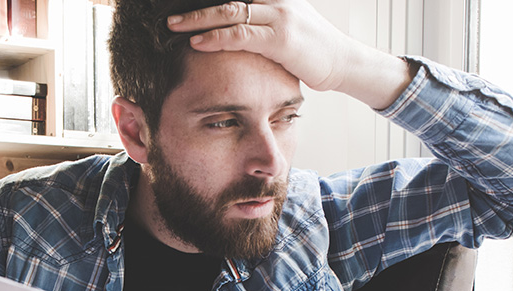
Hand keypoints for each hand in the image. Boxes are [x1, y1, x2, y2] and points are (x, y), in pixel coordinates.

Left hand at [167, 0, 413, 108]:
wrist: (343, 62)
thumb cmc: (311, 48)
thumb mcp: (284, 24)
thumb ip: (260, 18)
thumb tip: (233, 21)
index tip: (183, 0)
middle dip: (196, 5)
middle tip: (169, 12)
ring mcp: (279, 15)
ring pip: (229, 12)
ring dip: (197, 19)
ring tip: (173, 26)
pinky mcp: (281, 38)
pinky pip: (240, 35)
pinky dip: (216, 38)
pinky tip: (198, 41)